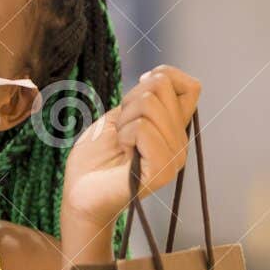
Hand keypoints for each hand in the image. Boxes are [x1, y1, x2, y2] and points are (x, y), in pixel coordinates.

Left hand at [61, 65, 201, 232]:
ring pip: (150, 104)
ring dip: (125, 120)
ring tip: (121, 144)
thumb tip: (158, 75)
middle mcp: (179, 141)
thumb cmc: (95, 159)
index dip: (162, 78)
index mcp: (172, 128)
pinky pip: (144, 128)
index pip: (189, 86)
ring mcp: (174, 157)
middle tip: (121, 130)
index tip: (134, 100)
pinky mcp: (162, 170)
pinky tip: (124, 154)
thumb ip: (145, 98)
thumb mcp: (120, 116)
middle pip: (162, 86)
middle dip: (131, 100)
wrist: (80, 194)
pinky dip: (125, 135)